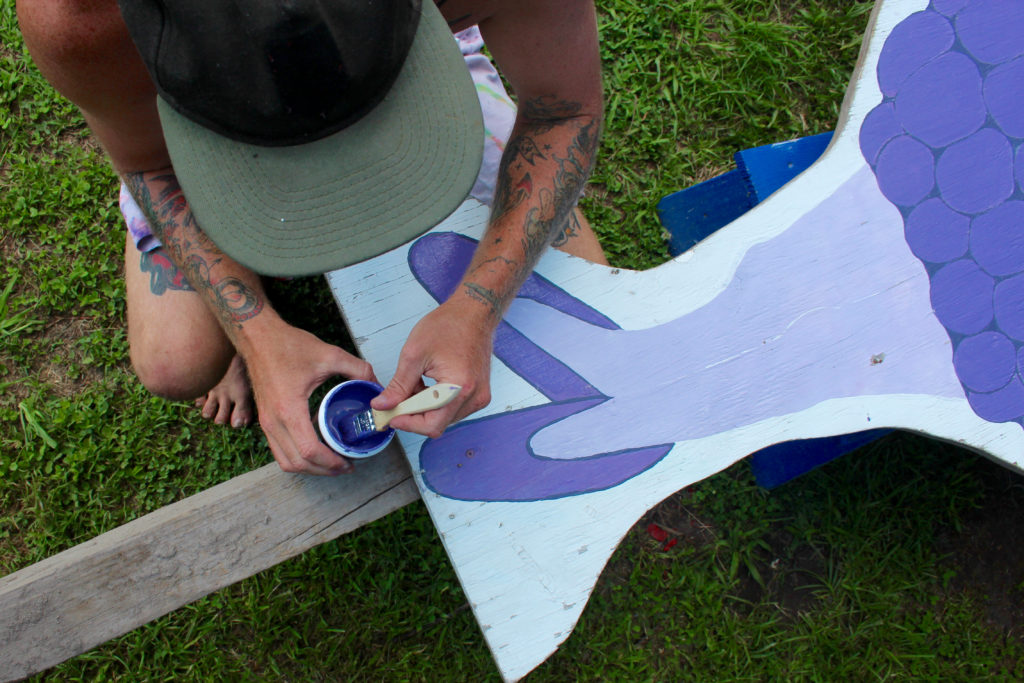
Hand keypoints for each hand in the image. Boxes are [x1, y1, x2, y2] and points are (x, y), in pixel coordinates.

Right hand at [243, 321, 376, 474]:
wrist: (258, 337)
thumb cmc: (288, 345)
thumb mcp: (330, 355)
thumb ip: (358, 369)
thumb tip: (377, 385)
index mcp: (289, 409)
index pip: (310, 450)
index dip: (330, 463)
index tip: (348, 462)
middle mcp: (274, 421)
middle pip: (298, 462)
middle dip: (323, 470)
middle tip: (345, 466)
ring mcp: (266, 422)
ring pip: (286, 461)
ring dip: (309, 468)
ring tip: (331, 463)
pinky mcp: (264, 420)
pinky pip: (278, 450)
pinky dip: (297, 457)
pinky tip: (315, 448)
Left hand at [372, 300, 493, 437]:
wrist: (473, 313)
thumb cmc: (448, 326)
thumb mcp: (414, 354)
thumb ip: (398, 385)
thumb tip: (382, 405)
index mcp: (458, 387)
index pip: (430, 424)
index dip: (406, 423)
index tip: (388, 416)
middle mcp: (474, 397)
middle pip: (437, 424)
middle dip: (413, 415)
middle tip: (396, 400)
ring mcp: (479, 397)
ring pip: (443, 418)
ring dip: (424, 409)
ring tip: (415, 384)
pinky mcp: (478, 394)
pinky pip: (452, 410)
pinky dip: (436, 404)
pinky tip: (428, 386)